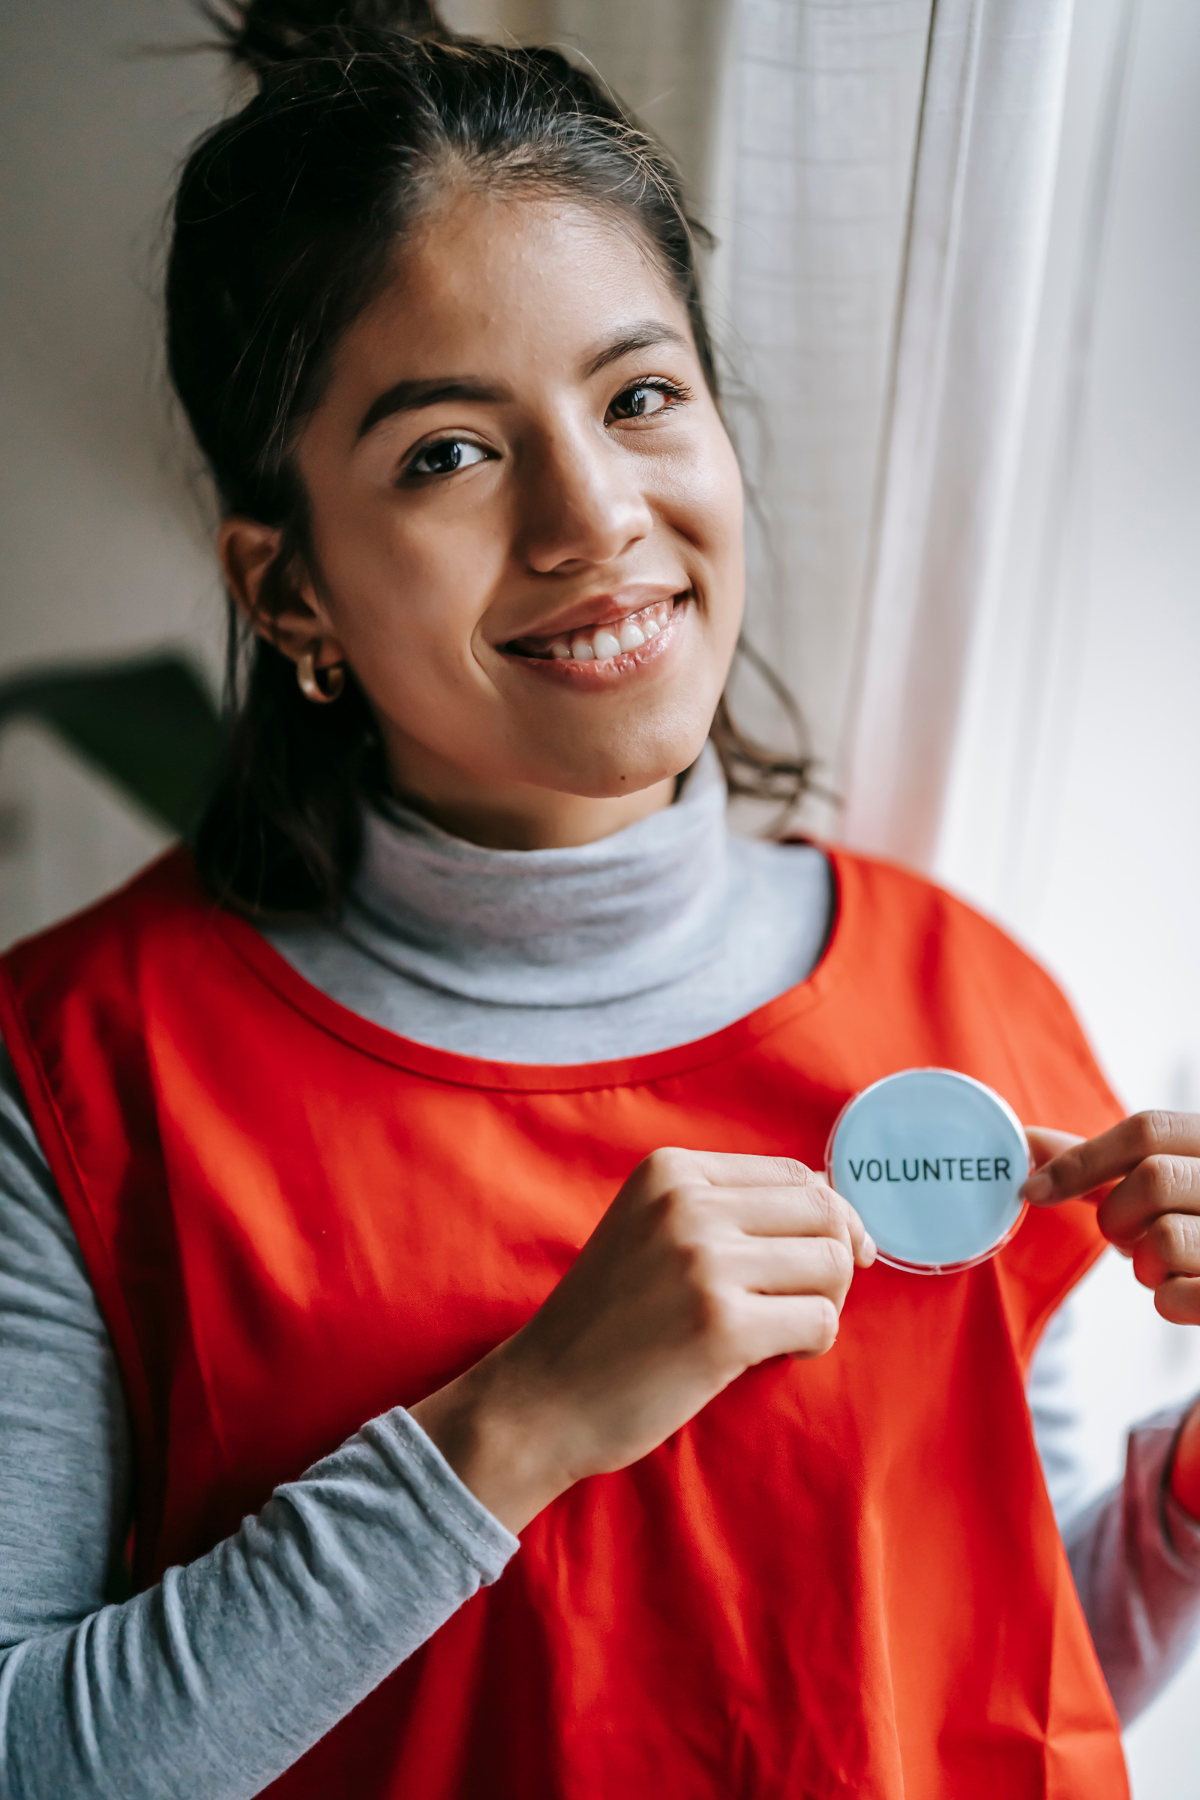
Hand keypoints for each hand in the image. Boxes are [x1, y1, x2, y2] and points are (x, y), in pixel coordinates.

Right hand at [411, 1148, 874, 1531]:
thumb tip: (841, 1217)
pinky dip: (811, 1343)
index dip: (826, 1220)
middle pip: (824, 1213)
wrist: (541, 1398)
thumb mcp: (651, 1231)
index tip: (821, 1262)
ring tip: (782, 1329)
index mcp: (670, 1171)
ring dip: (825, 1303)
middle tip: (801, 1303)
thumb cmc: (608, 1321)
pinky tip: (771, 1355)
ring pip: (832, 1263)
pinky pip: (821, 1321)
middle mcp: (687, 1204)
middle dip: (834, 1260)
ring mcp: (704, 1262)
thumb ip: (725, 1210)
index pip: (794, 1175)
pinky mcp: (722, 1326)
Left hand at [1021, 1112, 1199, 1520]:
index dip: (1081, 1161)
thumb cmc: (1194, 1219)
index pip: (1147, 1130)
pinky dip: (1168, 1300)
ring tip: (1168, 1264)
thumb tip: (1028, 1141)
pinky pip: (1176, 1296)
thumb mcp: (1161, 1179)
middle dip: (1119, 1217)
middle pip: (1153, 1180)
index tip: (1034, 1191)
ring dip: (1146, 1264)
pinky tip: (1189, 1290)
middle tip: (1130, 1236)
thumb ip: (1098, 1163)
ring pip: (1164, 1239)